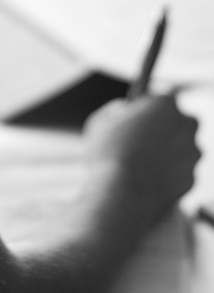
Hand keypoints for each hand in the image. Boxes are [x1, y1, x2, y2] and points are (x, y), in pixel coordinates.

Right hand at [83, 95, 200, 227]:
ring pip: (182, 147)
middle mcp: (186, 125)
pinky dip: (168, 174)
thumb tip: (124, 110)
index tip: (142, 111)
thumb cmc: (108, 156)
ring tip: (141, 164)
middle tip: (142, 138)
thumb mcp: (100, 122)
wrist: (122, 197)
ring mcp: (193, 153)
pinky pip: (180, 171)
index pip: (165, 94)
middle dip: (165, 127)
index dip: (151, 104)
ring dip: (167, 152)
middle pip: (180, 120)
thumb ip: (117, 109)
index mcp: (165, 104)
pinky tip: (147, 180)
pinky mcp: (192, 178)